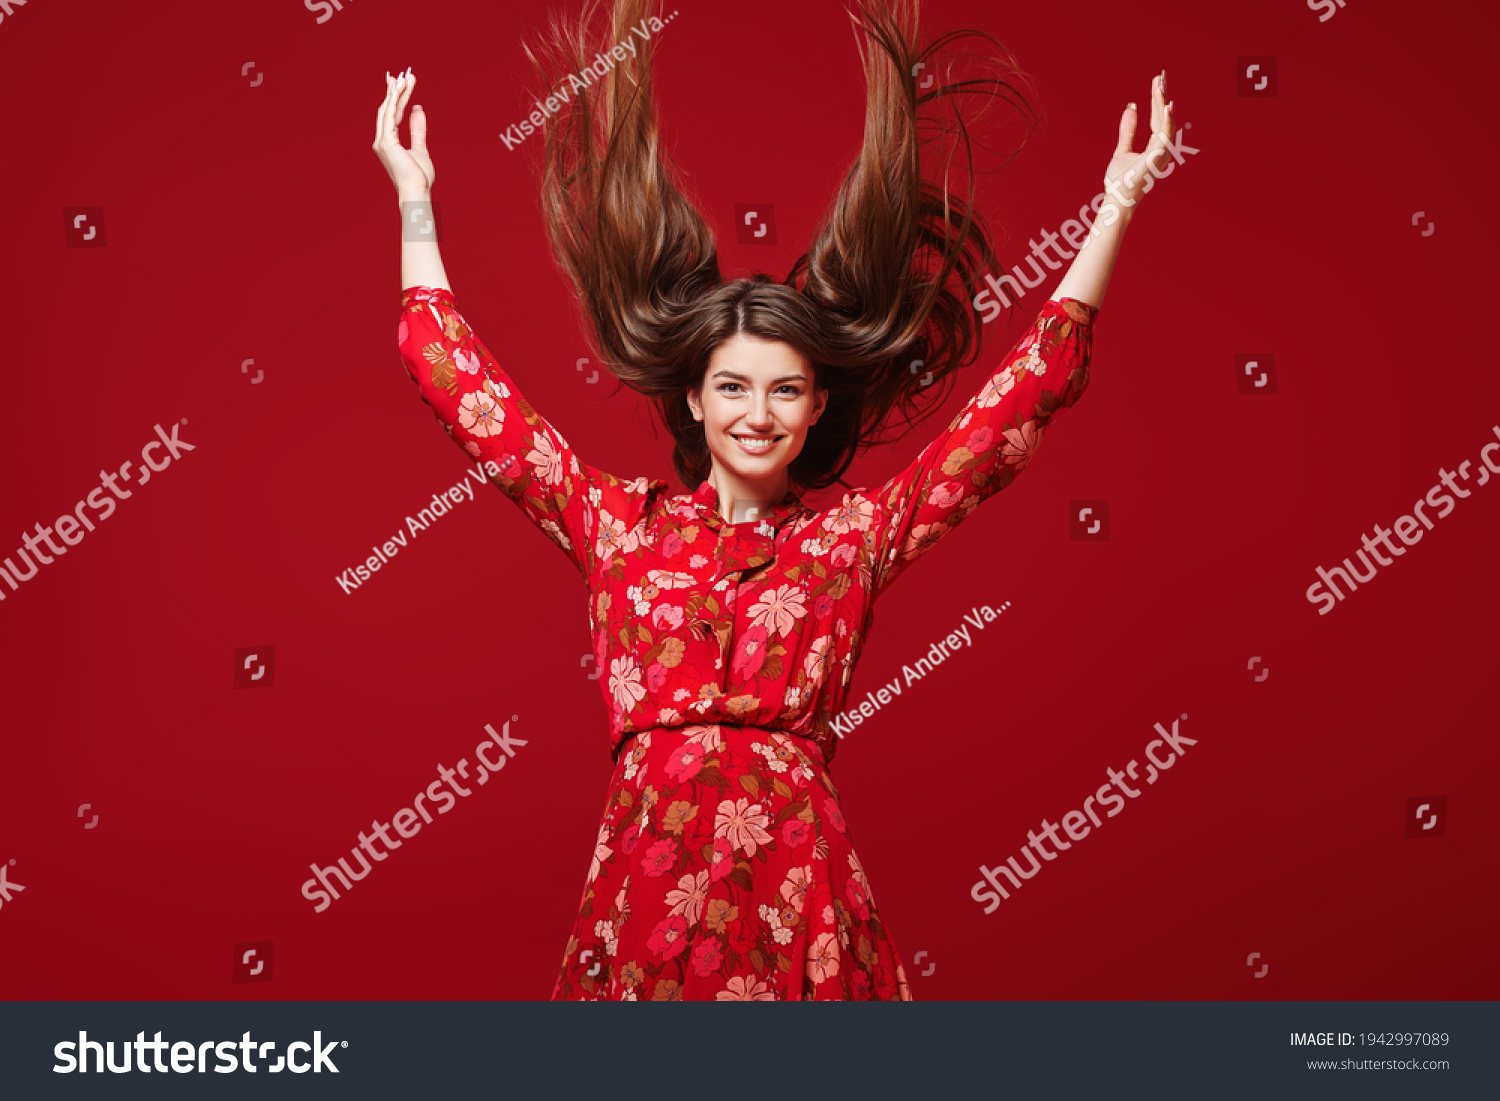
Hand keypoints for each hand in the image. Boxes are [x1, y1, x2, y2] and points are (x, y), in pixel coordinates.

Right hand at [373, 68, 433, 198]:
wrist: (417, 191)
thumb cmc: (419, 176)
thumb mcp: (420, 148)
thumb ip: (417, 129)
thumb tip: (418, 109)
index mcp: (388, 142)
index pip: (393, 114)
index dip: (398, 97)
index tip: (404, 81)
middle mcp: (381, 140)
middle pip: (388, 108)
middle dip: (395, 90)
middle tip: (403, 73)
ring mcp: (382, 141)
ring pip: (388, 109)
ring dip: (396, 92)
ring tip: (404, 76)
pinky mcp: (386, 142)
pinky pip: (390, 116)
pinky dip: (395, 101)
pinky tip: (400, 89)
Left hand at [1100, 70, 1175, 215]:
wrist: (1117, 199)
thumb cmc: (1120, 180)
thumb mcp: (1122, 150)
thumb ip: (1128, 130)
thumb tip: (1132, 107)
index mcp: (1155, 146)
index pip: (1157, 118)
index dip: (1157, 100)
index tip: (1156, 81)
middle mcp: (1162, 148)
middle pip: (1164, 117)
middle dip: (1162, 96)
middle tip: (1161, 75)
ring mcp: (1161, 153)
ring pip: (1166, 123)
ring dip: (1163, 103)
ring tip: (1161, 86)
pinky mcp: (1157, 157)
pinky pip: (1164, 135)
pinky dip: (1167, 120)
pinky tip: (1166, 105)